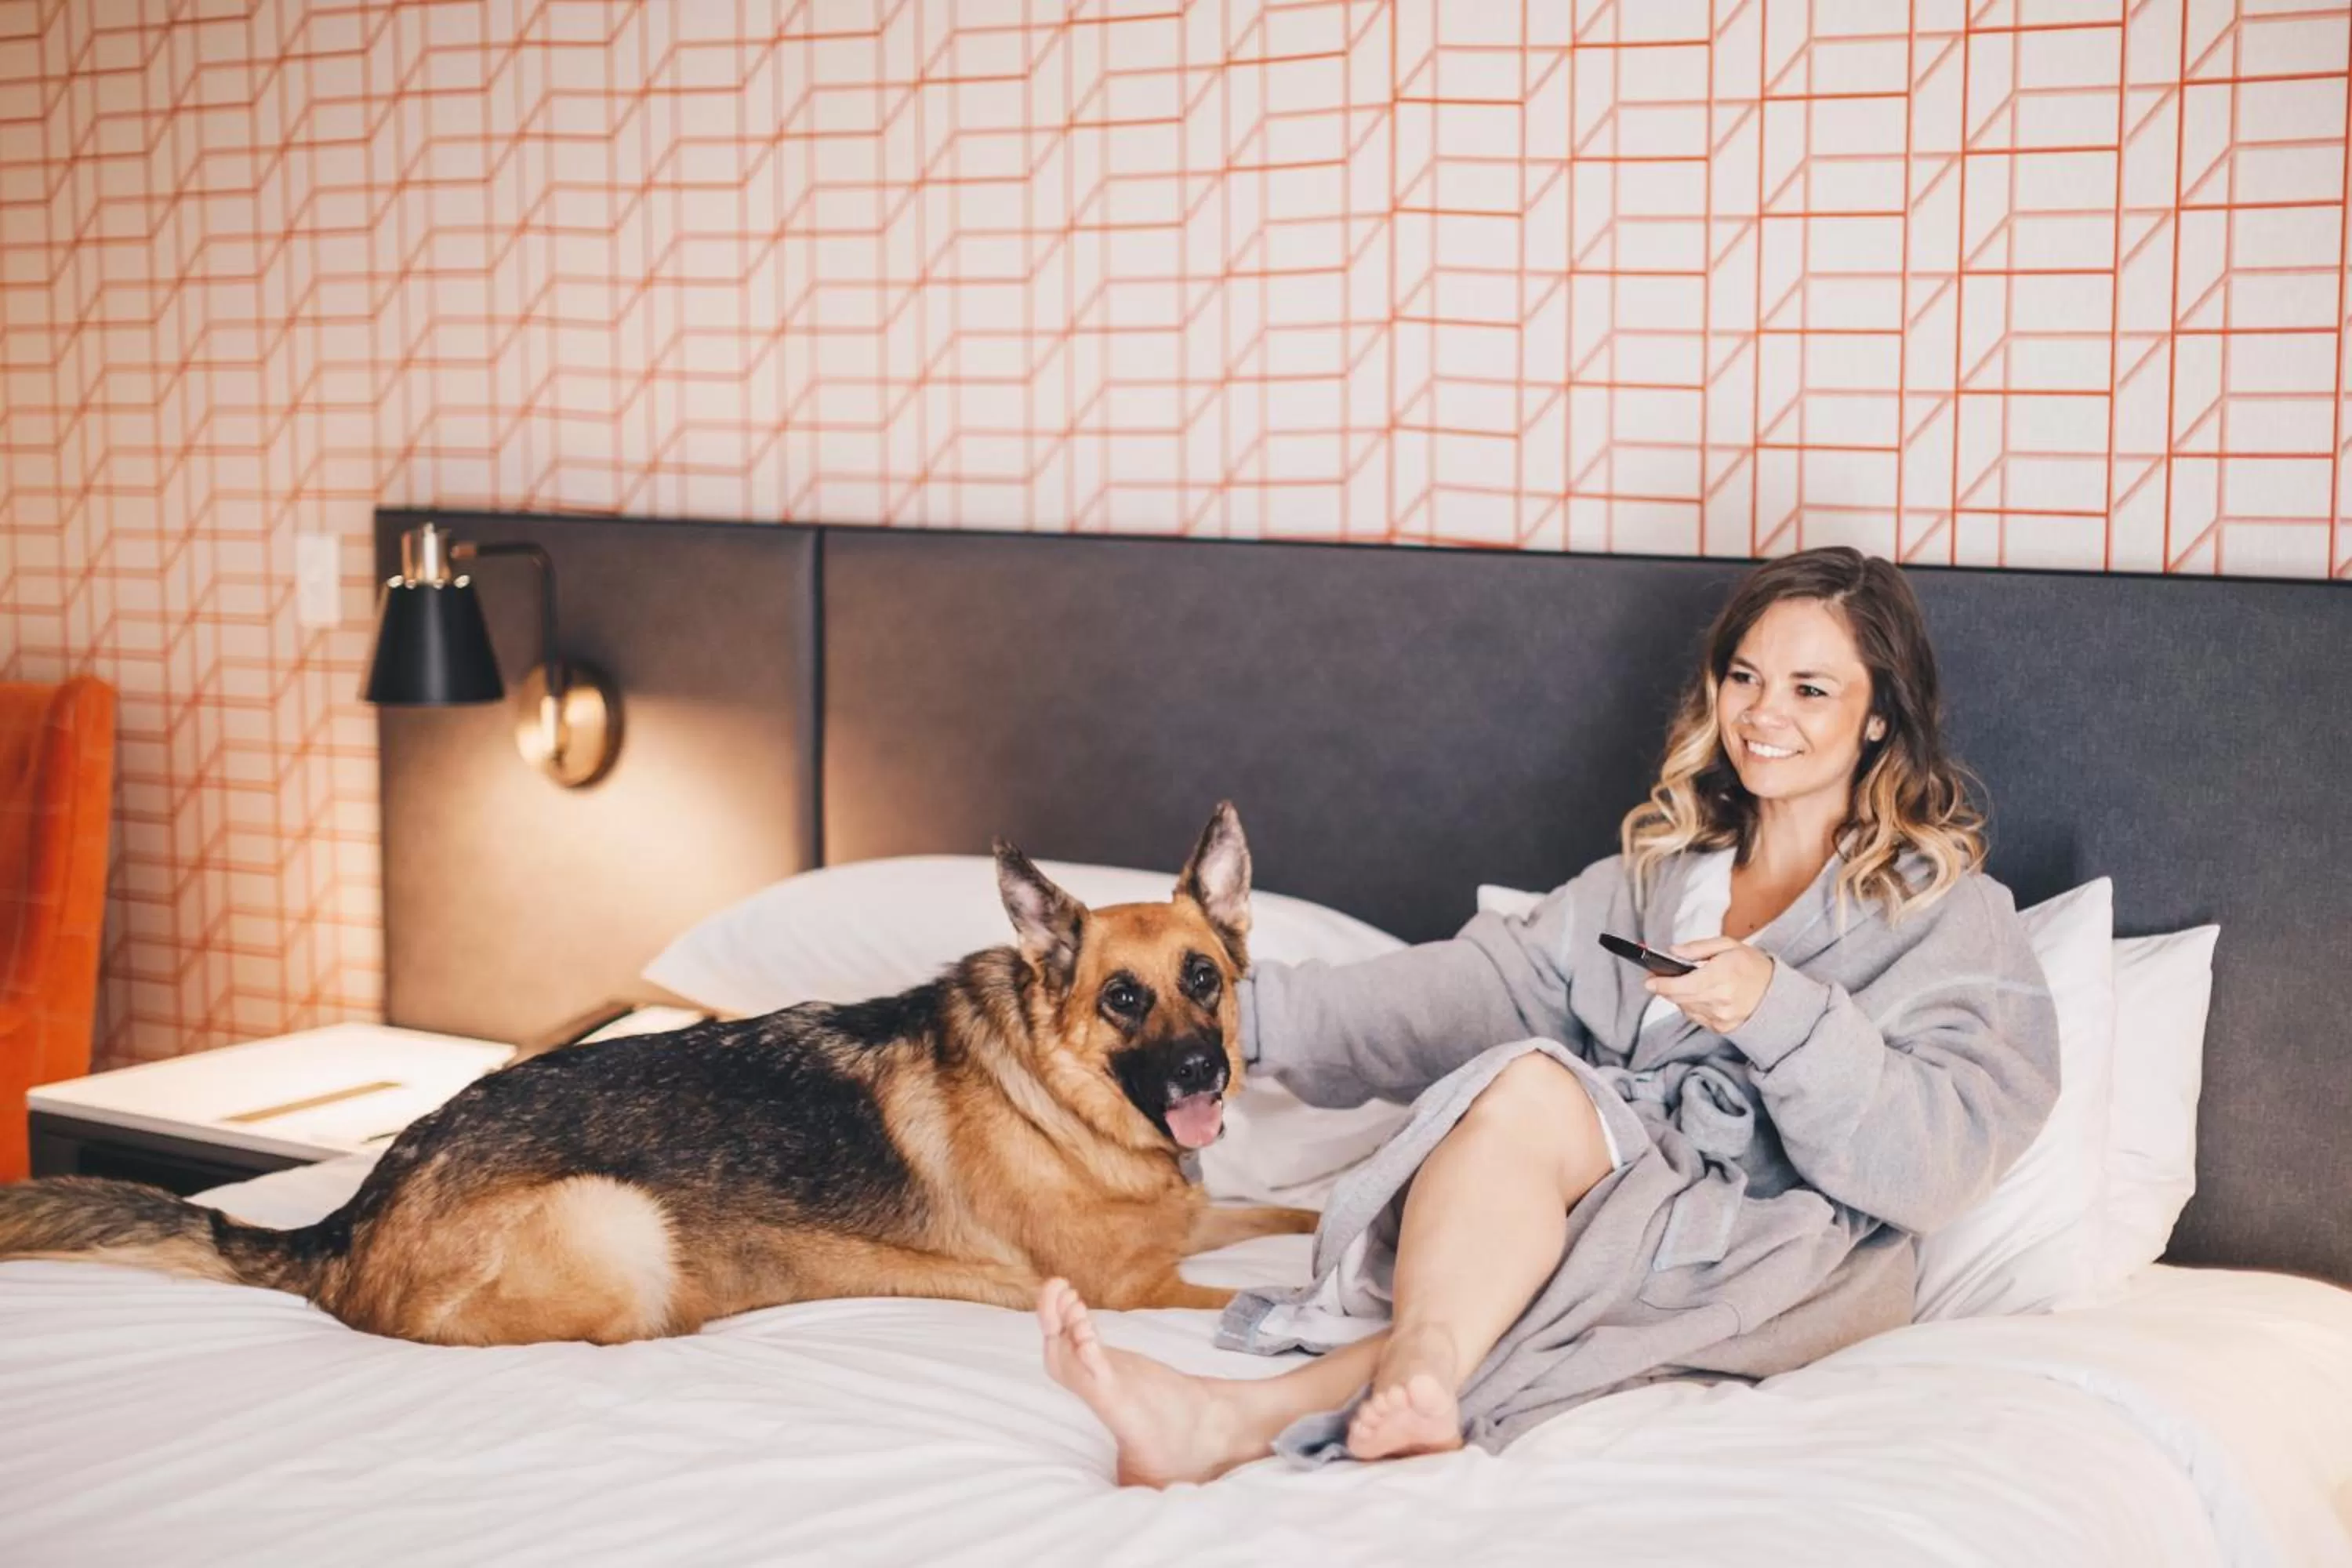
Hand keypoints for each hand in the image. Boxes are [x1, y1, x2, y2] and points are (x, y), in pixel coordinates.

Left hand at [1644, 936, 1774, 1034]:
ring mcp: (1722, 1017)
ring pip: (1686, 1008)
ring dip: (1680, 997)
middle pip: (1679, 998)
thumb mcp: (1728, 945)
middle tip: (1656, 981)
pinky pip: (1697, 1018)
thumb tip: (1672, 951)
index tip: (1648, 981)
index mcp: (1721, 976)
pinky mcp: (1723, 1028)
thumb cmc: (1752, 965)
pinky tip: (1701, 997)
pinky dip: (1693, 1007)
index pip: (1681, 985)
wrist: (1777, 992)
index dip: (1661, 984)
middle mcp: (1721, 1000)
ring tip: (1685, 985)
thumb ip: (1698, 948)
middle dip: (1665, 989)